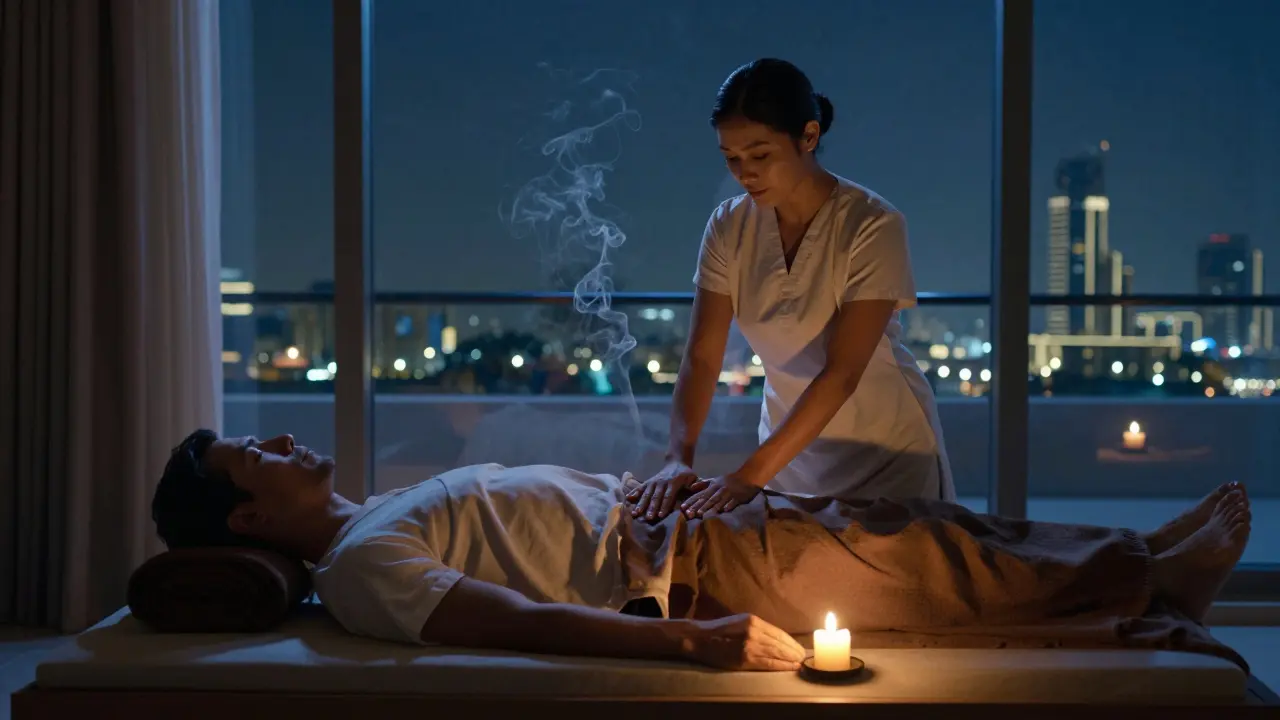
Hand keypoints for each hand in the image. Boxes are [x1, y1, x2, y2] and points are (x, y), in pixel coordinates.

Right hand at [627, 461, 698, 521]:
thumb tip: (696, 492)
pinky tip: (628, 500)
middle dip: (652, 508)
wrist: (676, 462)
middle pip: (656, 496)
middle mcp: (662, 482)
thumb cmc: (687, 475)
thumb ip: (696, 486)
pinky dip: (634, 493)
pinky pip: (640, 487)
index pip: (668, 496)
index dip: (664, 505)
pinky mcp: (649, 481)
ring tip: (636, 513)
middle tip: (648, 518)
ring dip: (641, 504)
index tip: (660, 515)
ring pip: (647, 493)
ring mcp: (654, 481)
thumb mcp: (694, 478)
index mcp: (674, 482)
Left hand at [681, 474, 759, 517]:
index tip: (682, 508)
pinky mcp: (738, 498)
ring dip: (709, 507)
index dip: (691, 501)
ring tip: (700, 514)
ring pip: (717, 501)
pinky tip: (723, 511)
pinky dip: (728, 506)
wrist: (748, 477)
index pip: (699, 495)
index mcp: (713, 487)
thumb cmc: (730, 480)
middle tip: (688, 514)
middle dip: (696, 507)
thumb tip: (691, 487)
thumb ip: (703, 484)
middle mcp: (718, 490)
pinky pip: (732, 503)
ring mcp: (728, 494)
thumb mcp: (715, 480)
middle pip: (706, 500)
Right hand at [683, 614, 805, 671]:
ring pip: (777, 653)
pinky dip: (781, 666)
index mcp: (753, 621)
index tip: (799, 648)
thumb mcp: (740, 623)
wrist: (699, 639)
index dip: (791, 642)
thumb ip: (757, 629)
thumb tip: (777, 639)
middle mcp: (753, 631)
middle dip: (794, 651)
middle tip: (803, 657)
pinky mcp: (744, 658)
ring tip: (799, 663)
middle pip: (780, 643)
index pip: (779, 632)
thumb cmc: (719, 631)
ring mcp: (749, 645)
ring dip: (790, 659)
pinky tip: (789, 667)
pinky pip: (768, 663)